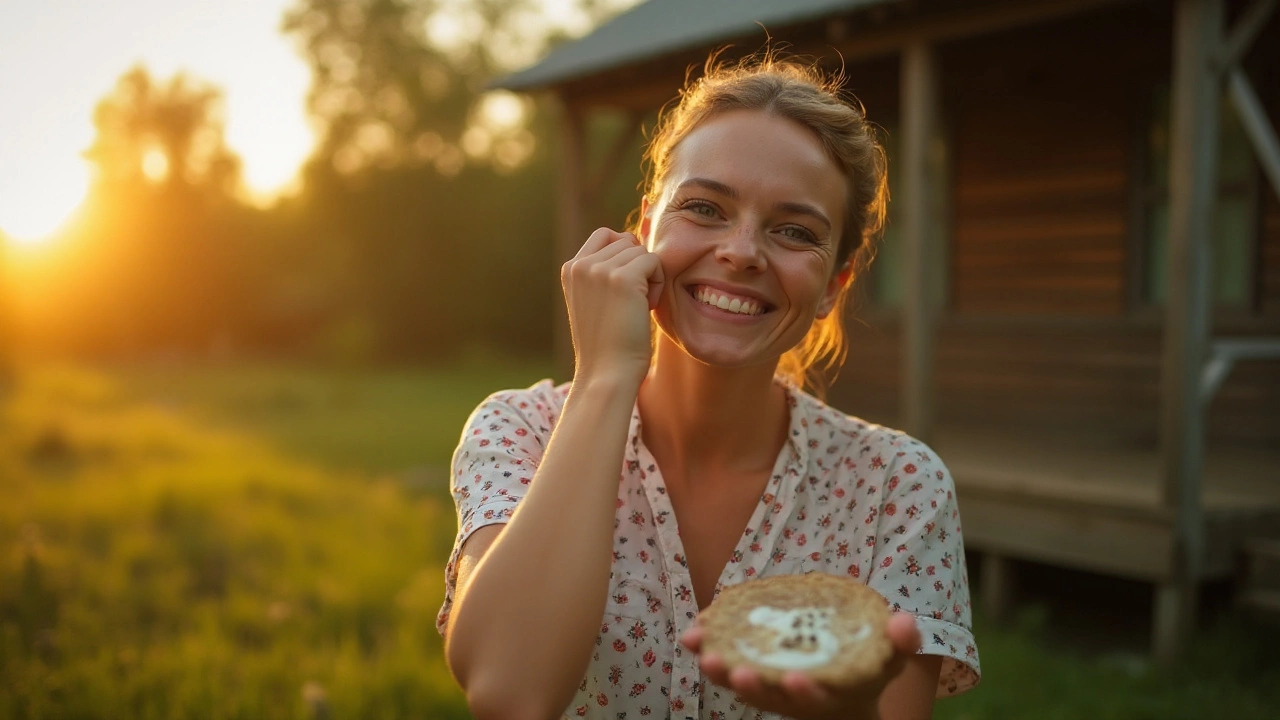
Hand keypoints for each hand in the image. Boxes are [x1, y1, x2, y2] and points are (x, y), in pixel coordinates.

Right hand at [561, 227, 664, 386]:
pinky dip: (658, 283)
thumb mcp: (594, 301)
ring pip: (640, 251)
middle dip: (637, 266)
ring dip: (649, 276)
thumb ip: (602, 272)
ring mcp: (599, 270)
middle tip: (633, 301)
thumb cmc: (608, 344)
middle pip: (626, 240)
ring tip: (639, 306)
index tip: (627, 288)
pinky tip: (646, 308)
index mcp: (570, 269)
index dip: (624, 254)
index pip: (604, 235)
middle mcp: (580, 265)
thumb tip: (632, 240)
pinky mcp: (622, 278)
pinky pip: (654, 261)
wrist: (607, 373)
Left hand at [680, 612, 922, 719]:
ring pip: (743, 687)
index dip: (804, 691)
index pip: (815, 699)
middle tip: (738, 672)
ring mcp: (772, 691)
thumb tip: (904, 621)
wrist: (843, 698)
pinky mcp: (754, 678)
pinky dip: (711, 653)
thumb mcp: (890, 659)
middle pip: (770, 699)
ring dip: (721, 671)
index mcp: (829, 695)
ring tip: (701, 650)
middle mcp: (796, 699)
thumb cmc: (866, 672)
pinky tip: (694, 634)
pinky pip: (729, 669)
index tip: (794, 679)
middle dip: (752, 686)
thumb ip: (900, 643)